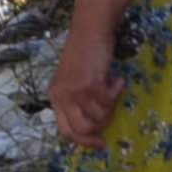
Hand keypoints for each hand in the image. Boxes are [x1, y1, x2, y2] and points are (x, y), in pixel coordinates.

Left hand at [49, 21, 123, 148]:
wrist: (91, 28)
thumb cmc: (85, 53)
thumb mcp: (74, 81)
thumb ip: (77, 102)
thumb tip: (93, 127)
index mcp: (55, 98)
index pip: (66, 132)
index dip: (84, 141)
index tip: (100, 142)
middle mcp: (61, 97)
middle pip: (83, 130)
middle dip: (102, 124)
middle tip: (111, 108)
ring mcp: (74, 92)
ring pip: (98, 118)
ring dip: (111, 106)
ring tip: (113, 87)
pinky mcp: (89, 85)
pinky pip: (108, 102)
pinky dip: (117, 91)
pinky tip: (116, 79)